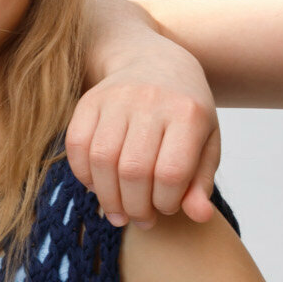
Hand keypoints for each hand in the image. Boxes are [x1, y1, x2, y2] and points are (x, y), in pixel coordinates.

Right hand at [66, 18, 219, 228]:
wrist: (156, 62)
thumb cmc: (186, 114)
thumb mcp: (205, 145)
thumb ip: (201, 183)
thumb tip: (200, 217)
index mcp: (188, 113)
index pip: (170, 173)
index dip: (165, 203)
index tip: (166, 208)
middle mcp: (151, 101)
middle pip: (133, 170)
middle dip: (135, 207)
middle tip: (140, 219)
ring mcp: (116, 97)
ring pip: (102, 161)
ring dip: (108, 198)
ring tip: (119, 212)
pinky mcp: (89, 100)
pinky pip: (77, 146)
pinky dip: (84, 175)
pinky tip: (98, 187)